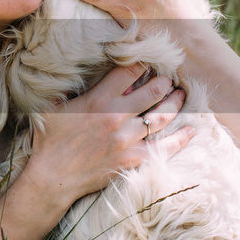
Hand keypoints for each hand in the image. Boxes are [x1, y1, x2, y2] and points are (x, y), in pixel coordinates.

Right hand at [24, 63, 192, 207]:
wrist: (52, 176)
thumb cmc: (49, 141)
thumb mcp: (51, 106)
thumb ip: (64, 88)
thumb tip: (65, 70)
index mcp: (99, 99)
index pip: (130, 72)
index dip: (142, 64)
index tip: (147, 63)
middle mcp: (118, 116)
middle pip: (154, 90)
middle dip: (165, 81)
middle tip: (169, 78)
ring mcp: (128, 139)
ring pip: (162, 115)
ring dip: (175, 102)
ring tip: (180, 95)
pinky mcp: (133, 159)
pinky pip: (165, 147)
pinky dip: (180, 138)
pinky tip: (190, 130)